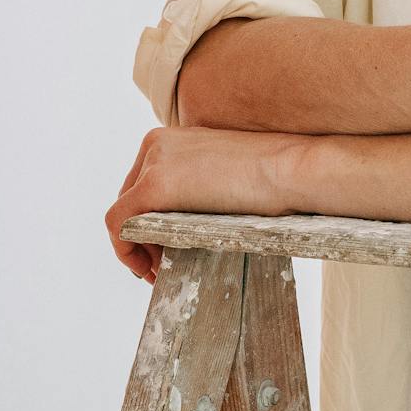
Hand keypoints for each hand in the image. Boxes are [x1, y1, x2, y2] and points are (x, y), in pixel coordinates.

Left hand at [106, 125, 298, 285]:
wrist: (292, 170)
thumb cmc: (276, 176)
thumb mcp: (228, 173)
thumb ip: (201, 186)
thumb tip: (189, 219)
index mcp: (173, 138)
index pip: (145, 184)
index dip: (148, 221)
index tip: (163, 249)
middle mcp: (156, 144)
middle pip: (131, 200)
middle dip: (142, 237)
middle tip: (160, 267)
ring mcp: (153, 162)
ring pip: (124, 214)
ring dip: (137, 247)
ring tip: (160, 272)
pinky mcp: (154, 186)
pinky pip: (118, 223)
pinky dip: (125, 250)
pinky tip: (146, 270)